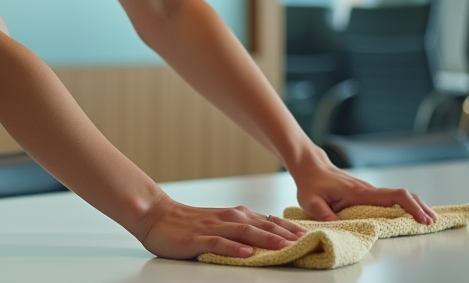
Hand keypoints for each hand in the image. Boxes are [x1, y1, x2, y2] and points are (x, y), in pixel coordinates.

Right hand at [138, 197, 307, 259]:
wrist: (158, 216)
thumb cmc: (191, 223)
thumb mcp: (222, 223)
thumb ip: (244, 228)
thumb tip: (272, 237)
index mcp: (237, 215)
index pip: (270, 222)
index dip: (290, 230)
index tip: (310, 236)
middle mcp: (229, 218)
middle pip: (263, 226)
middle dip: (286, 235)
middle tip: (306, 242)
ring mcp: (214, 228)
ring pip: (245, 233)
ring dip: (266, 240)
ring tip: (285, 247)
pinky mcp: (198, 239)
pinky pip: (218, 244)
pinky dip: (233, 248)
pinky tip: (246, 254)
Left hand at [292, 156, 436, 223]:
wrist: (310, 166)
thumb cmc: (311, 184)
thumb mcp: (312, 201)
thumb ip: (324, 215)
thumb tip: (338, 229)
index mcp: (360, 193)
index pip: (393, 197)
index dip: (411, 207)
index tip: (423, 219)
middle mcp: (368, 190)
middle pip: (402, 195)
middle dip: (419, 208)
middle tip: (432, 223)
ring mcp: (368, 190)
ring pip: (398, 196)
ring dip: (414, 206)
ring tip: (427, 220)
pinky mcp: (366, 192)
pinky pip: (389, 198)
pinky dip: (404, 205)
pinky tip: (409, 214)